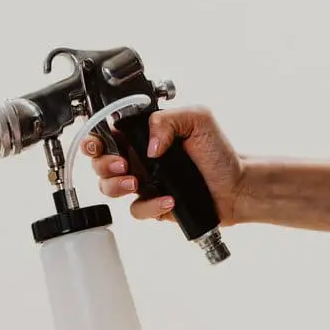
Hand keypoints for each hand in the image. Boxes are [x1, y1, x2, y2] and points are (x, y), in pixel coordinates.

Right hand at [83, 107, 247, 227]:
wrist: (235, 187)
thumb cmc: (218, 152)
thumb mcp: (197, 119)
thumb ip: (167, 119)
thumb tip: (149, 144)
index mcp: (143, 135)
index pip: (107, 134)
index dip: (95, 140)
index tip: (99, 145)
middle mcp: (139, 158)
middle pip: (100, 164)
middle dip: (104, 165)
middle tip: (122, 166)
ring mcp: (143, 183)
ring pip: (109, 189)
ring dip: (117, 187)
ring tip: (137, 184)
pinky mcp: (151, 205)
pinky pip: (136, 210)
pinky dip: (149, 205)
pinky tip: (167, 199)